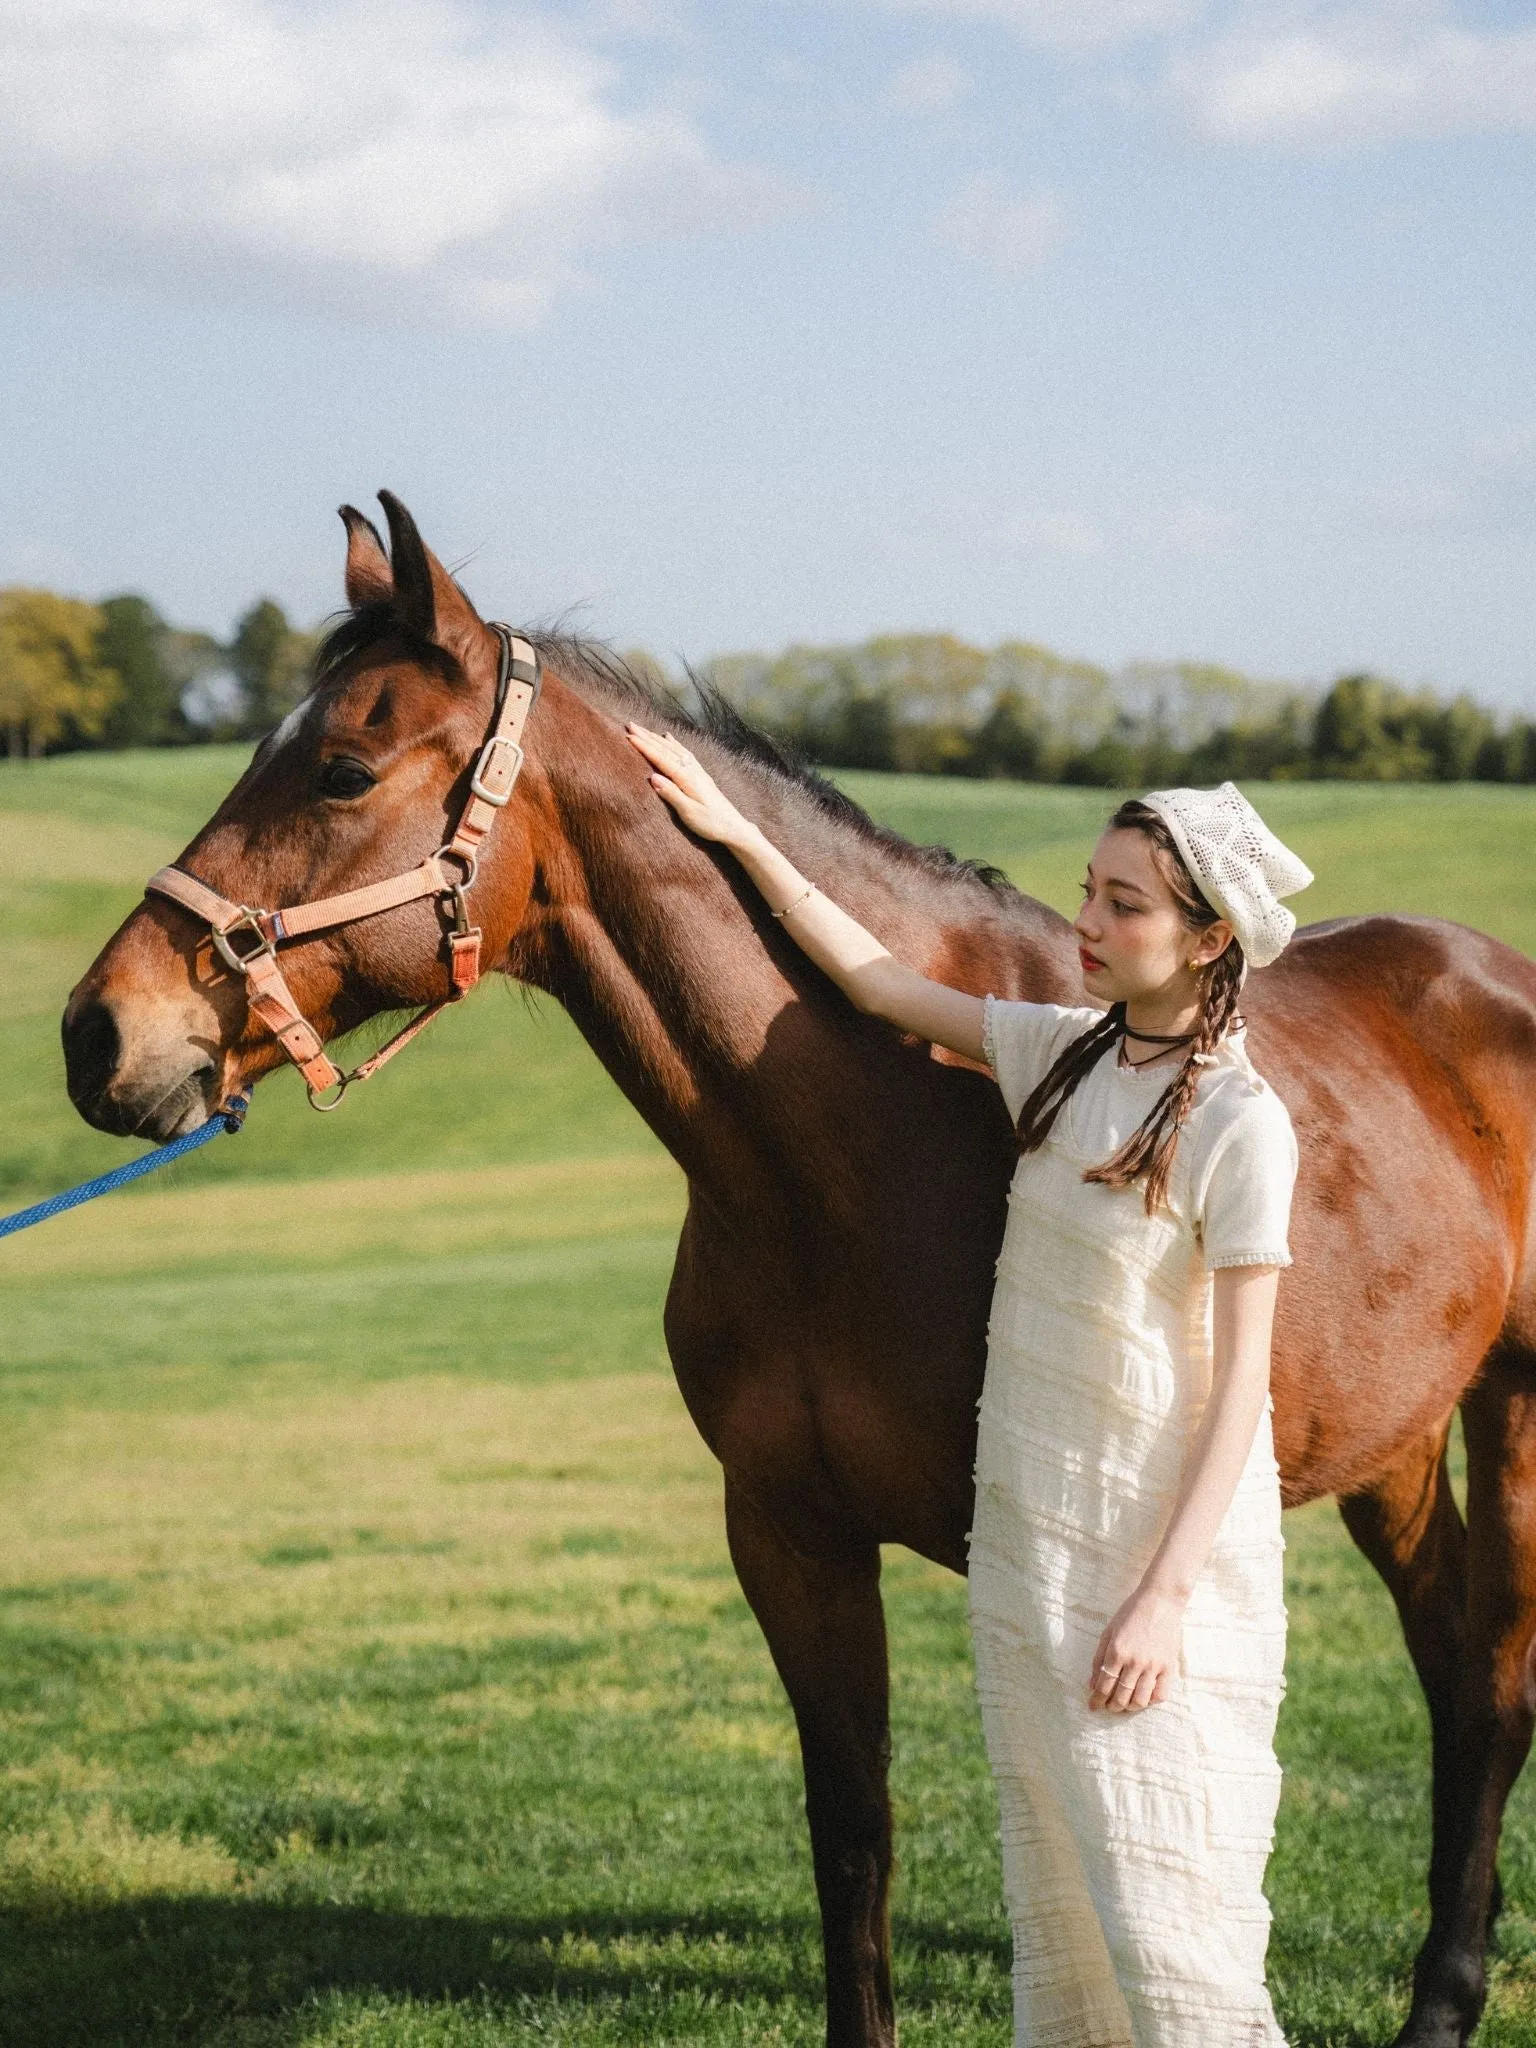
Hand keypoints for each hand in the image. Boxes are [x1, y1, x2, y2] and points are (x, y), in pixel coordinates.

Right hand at [625, 724, 750, 846]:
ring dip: (657, 738)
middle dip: (647, 736)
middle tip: (630, 725)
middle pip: (666, 749)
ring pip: (674, 748)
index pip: (661, 759)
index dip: (644, 747)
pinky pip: (684, 752)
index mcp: (687, 779)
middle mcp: (692, 770)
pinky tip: (669, 738)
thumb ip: (671, 794)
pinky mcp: (701, 774)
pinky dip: (675, 743)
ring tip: (644, 729)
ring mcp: (697, 771)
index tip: (629, 736)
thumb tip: (653, 777)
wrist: (733, 827)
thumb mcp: (689, 813)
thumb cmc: (711, 823)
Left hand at [1088, 1585, 1183, 1714]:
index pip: (1104, 1685)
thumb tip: (1091, 1683)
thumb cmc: (1131, 1613)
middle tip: (1109, 1706)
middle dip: (1112, 1706)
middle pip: (1121, 1696)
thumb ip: (1099, 1658)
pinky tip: (1144, 1697)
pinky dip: (1150, 1701)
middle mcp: (1135, 1662)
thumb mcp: (1108, 1631)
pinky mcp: (1169, 1667)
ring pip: (1140, 1700)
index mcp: (1117, 1651)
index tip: (1093, 1706)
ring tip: (1125, 1704)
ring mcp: (1153, 1666)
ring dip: (1130, 1707)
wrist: (1160, 1600)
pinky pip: (1160, 1695)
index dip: (1097, 1699)